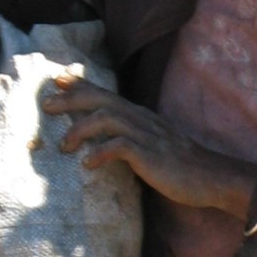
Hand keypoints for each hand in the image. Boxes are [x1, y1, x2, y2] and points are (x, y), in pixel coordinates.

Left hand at [42, 78, 256, 214]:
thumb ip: (129, 138)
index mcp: (140, 116)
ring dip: (81, 129)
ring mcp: (146, 135)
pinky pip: (120, 147)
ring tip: (64, 146)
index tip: (57, 80)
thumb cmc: (179, 165)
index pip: (107, 93)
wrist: (210, 177)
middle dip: (72, 98)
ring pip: (107, 118)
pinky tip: (88, 165)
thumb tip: (104, 142)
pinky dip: (100, 153)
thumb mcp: (151, 143)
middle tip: (47, 104)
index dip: (81, 84)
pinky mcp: (150, 154)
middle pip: (102, 99)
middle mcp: (141, 119)